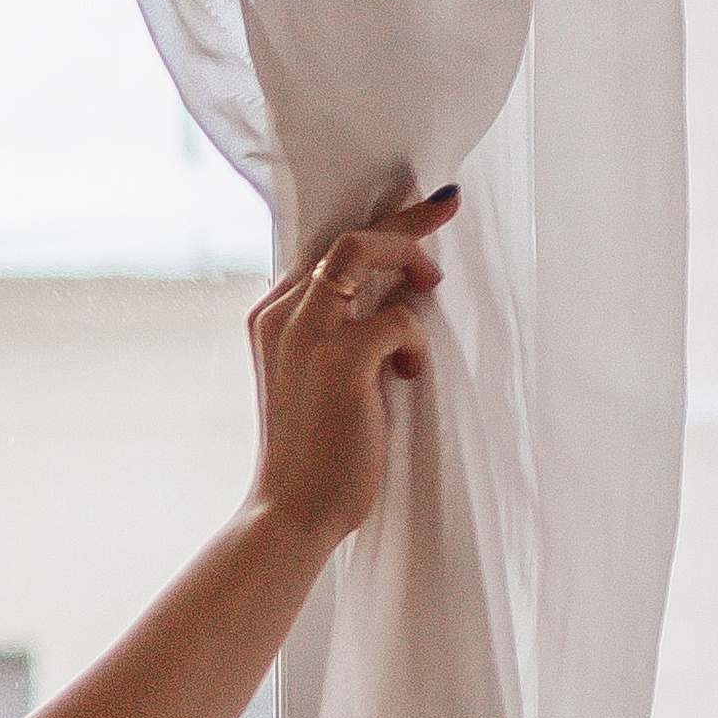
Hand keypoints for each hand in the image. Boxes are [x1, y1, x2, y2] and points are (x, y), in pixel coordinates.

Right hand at [248, 184, 457, 547]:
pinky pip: (397, 319)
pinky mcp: (339, 360)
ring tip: (431, 284)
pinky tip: (406, 374)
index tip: (424, 207)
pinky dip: (413, 341)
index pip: (325, 252)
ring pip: (362, 252)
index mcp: (271, 318)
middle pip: (346, 239)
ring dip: (408, 259)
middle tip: (445, 207)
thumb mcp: (315, 378)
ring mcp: (306, 335)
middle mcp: (281, 316)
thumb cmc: (313, 452)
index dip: (379, 226)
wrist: (292, 510)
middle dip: (403, 222)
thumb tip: (397, 297)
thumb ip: (337, 335)